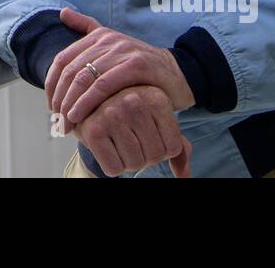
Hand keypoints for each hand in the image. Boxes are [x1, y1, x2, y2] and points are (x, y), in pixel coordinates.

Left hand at [47, 8, 195, 124]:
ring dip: (70, 103)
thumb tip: (62, 13)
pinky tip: (80, 116)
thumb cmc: (141, 68)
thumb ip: (88, 28)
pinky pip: (104, 85)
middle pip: (72, 70)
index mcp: (99, 35)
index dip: (52, 83)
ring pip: (85, 78)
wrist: (178, 75)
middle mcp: (108, 40)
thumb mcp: (114, 46)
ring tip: (65, 122)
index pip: (63, 59)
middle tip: (55, 119)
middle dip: (59, 97)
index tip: (50, 105)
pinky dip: (88, 102)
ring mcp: (123, 51)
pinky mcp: (136, 65)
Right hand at [73, 84, 192, 177]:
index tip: (148, 136)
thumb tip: (184, 176)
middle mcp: (134, 101)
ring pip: (135, 164)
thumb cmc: (131, 117)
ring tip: (119, 142)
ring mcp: (112, 114)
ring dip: (128, 162)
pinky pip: (114, 169)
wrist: (89, 106)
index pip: (173, 148)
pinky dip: (112, 166)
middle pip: (155, 156)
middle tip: (131, 140)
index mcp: (156, 98)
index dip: (162, 150)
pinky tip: (107, 148)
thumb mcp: (158, 122)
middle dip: (145, 157)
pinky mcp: (93, 130)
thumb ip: (178, 146)